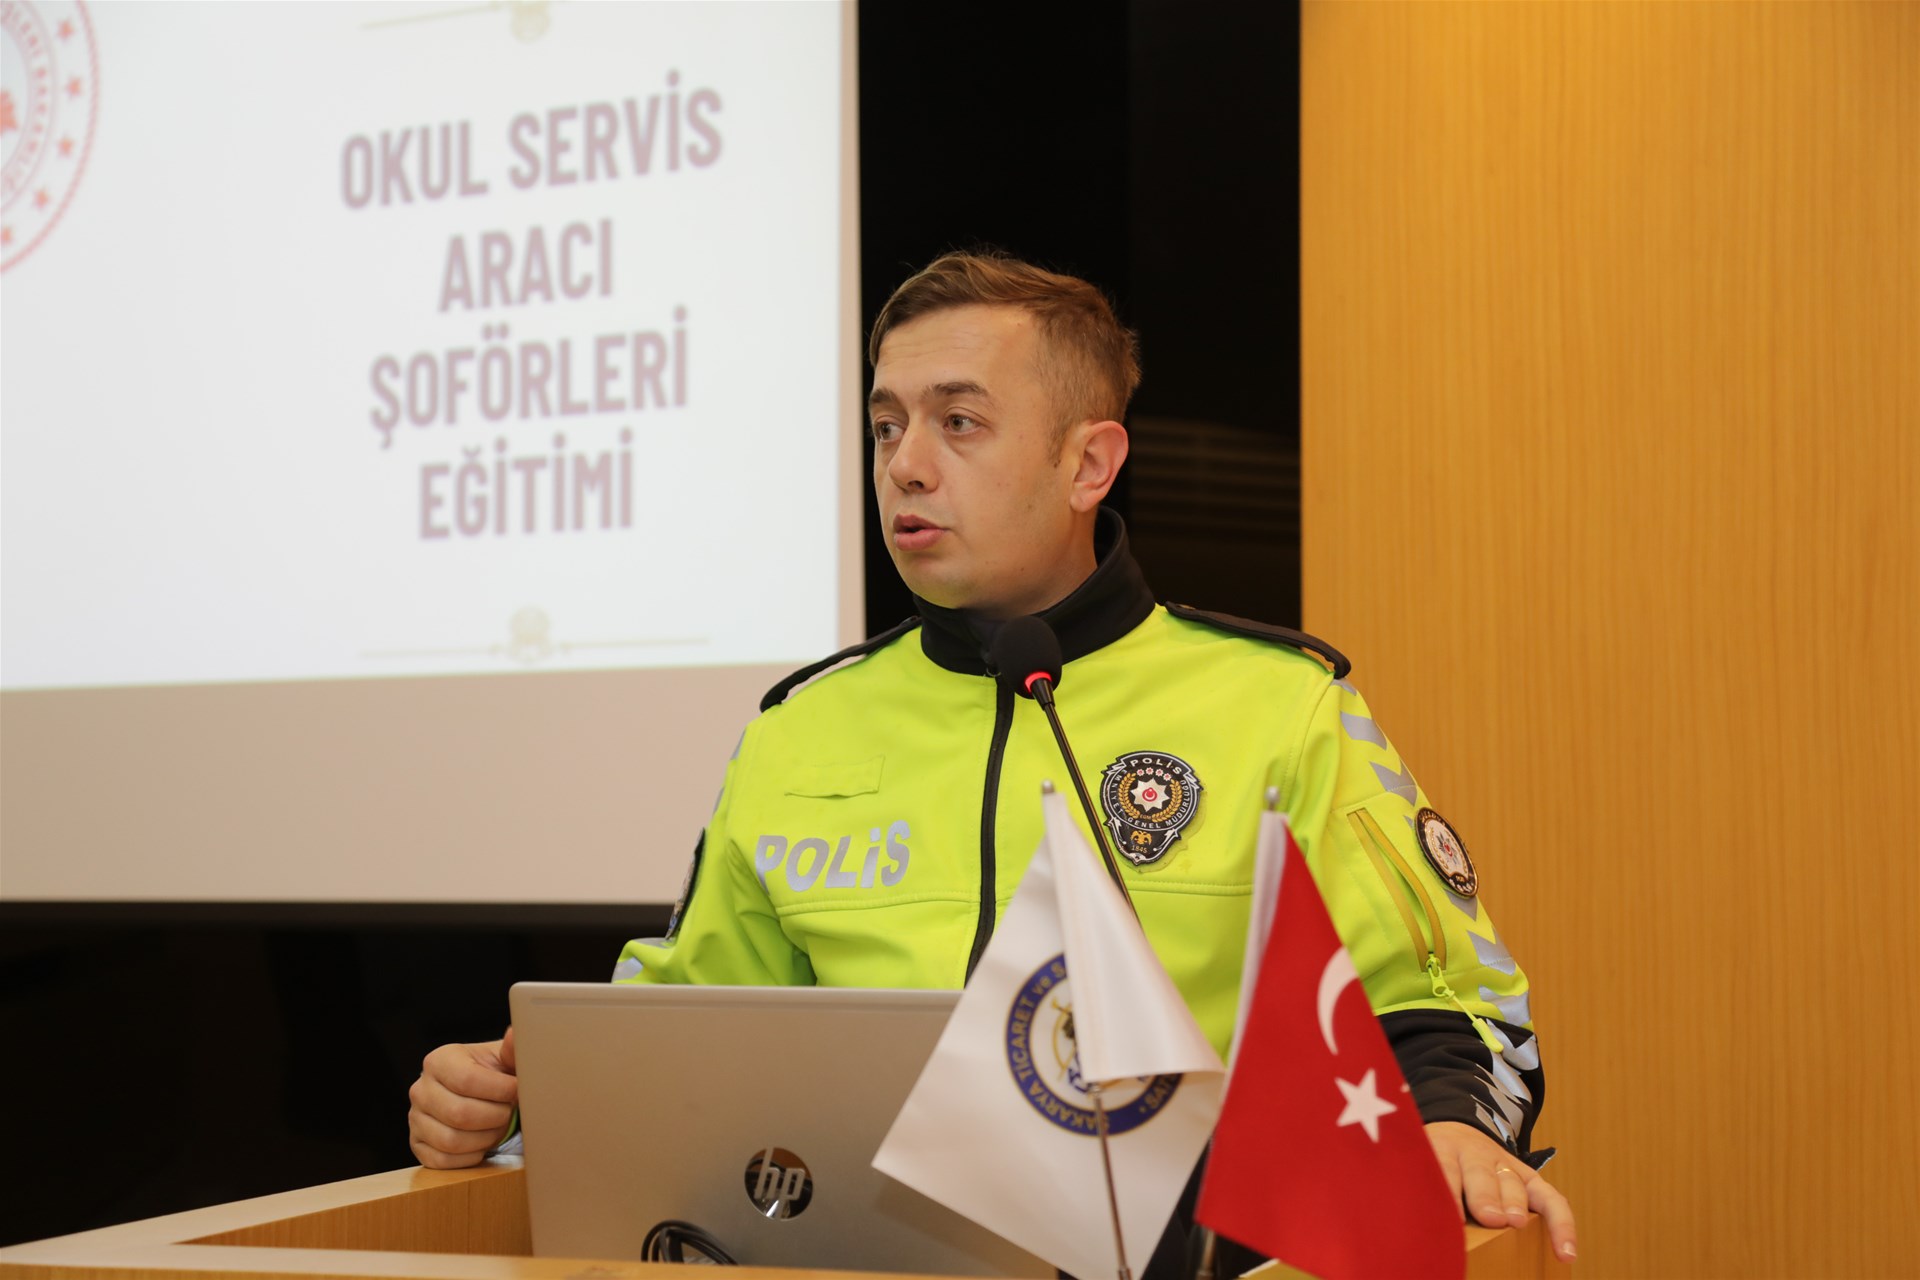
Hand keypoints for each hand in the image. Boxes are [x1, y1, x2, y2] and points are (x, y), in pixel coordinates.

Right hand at [408, 1027, 517, 1168]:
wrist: (481, 1095)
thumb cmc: (496, 1075)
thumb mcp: (505, 1059)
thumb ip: (513, 1049)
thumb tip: (513, 1034)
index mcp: (439, 1060)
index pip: (467, 1080)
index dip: (500, 1090)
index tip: (518, 1091)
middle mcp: (421, 1088)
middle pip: (459, 1114)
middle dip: (495, 1117)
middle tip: (510, 1112)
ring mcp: (415, 1118)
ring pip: (450, 1141)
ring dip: (485, 1138)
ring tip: (498, 1127)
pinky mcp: (417, 1144)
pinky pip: (442, 1160)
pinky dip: (469, 1156)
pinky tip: (483, 1143)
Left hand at [1425, 1120, 1576, 1263]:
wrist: (1456, 1133)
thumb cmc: (1433, 1164)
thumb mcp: (1419, 1167)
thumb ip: (1420, 1190)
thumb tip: (1417, 1227)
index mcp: (1440, 1148)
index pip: (1442, 1166)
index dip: (1448, 1189)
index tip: (1450, 1217)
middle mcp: (1474, 1153)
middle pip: (1479, 1172)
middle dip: (1486, 1196)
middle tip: (1490, 1218)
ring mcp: (1505, 1164)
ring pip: (1512, 1181)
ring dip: (1515, 1203)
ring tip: (1517, 1223)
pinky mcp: (1529, 1179)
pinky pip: (1551, 1199)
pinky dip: (1561, 1224)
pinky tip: (1565, 1252)